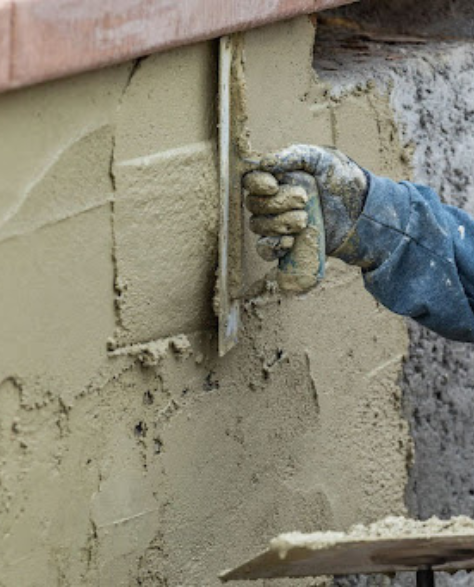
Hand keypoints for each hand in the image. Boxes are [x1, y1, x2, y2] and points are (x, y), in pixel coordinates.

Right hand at [244, 145, 367, 257]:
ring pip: (258, 226)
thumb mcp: (322, 158)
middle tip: (304, 200)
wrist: (363, 212)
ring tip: (305, 220)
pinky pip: (265, 249)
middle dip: (276, 204)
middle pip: (254, 205)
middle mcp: (273, 201)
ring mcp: (278, 224)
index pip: (251, 181)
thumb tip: (265, 163)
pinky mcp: (287, 244)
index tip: (274, 186)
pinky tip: (289, 241)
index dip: (257, 184)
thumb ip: (294, 155)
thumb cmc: (343, 180)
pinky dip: (272, 246)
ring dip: (278, 224)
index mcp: (277, 178)